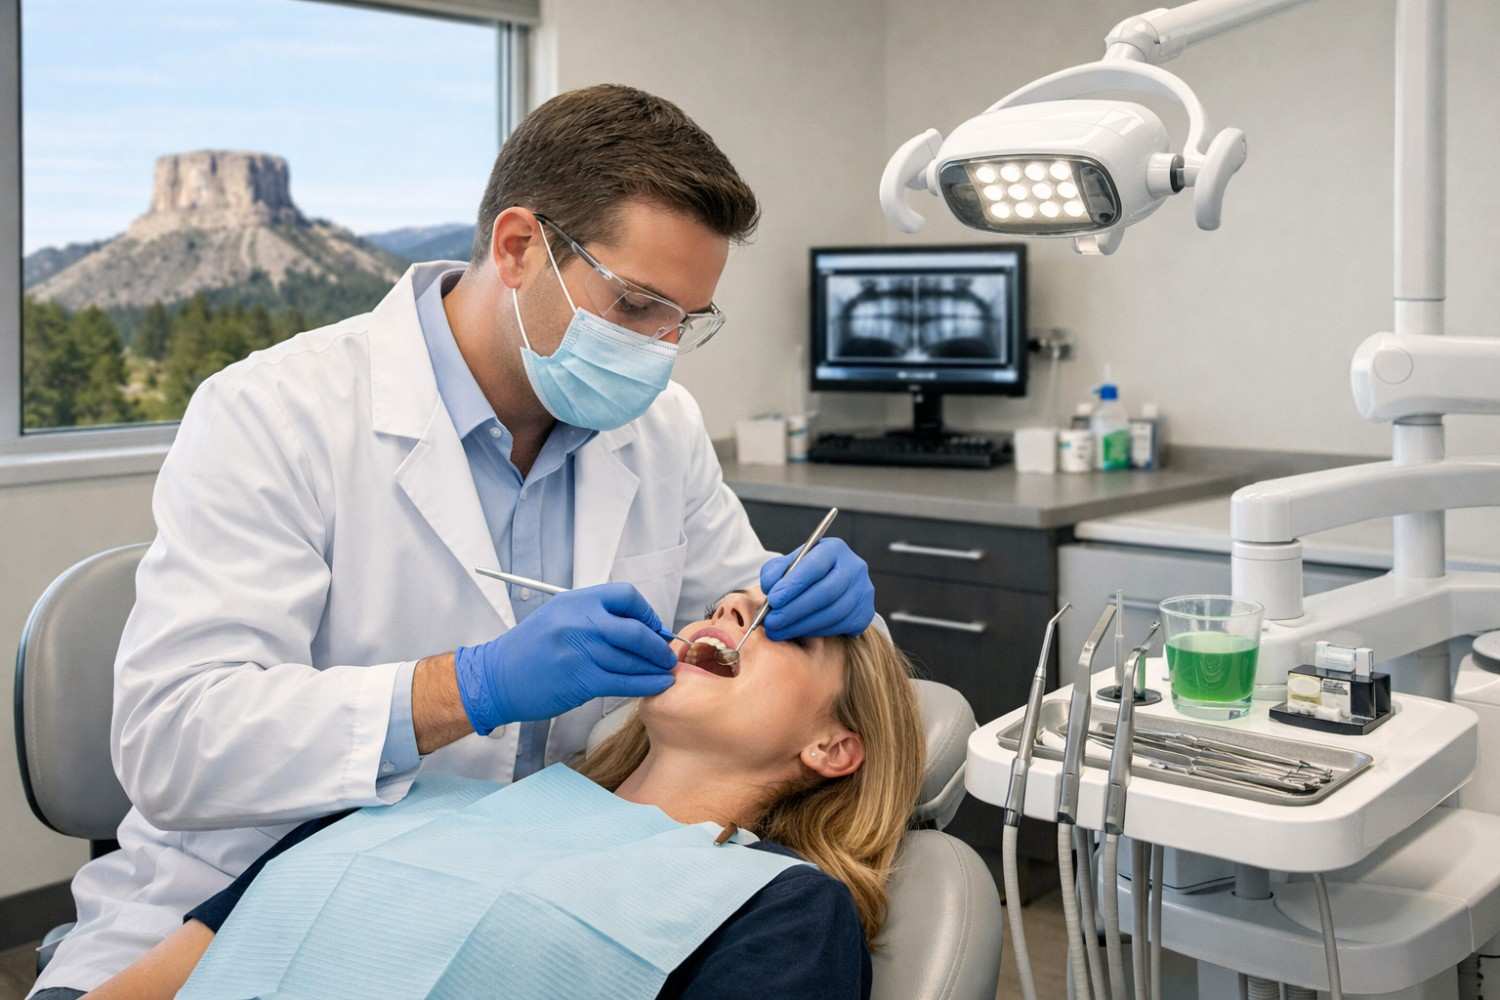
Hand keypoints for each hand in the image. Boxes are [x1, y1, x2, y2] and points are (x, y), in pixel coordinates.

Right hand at [454, 583, 676, 734]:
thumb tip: (637, 625)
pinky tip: (658, 685)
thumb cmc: (529, 649)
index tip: (653, 628)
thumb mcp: (558, 616)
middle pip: (635, 630)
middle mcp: (580, 621)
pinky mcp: (581, 680)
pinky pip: (624, 681)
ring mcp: (581, 651)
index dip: (646, 613)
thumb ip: (593, 615)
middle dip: (657, 645)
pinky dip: (647, 684)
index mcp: (575, 600)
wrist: (496, 678)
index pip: (626, 596)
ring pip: (632, 659)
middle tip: (666, 654)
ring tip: (667, 671)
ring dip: (655, 667)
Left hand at [758, 537, 875, 640]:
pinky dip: (815, 632)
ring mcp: (863, 590)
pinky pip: (840, 626)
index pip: (814, 566)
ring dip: (802, 625)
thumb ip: (775, 572)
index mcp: (834, 549)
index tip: (773, 600)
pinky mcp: (865, 612)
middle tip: (771, 621)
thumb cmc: (804, 573)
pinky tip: (798, 631)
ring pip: (833, 613)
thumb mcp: (787, 565)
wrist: (829, 584)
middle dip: (794, 610)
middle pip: (826, 592)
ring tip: (778, 630)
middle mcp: (854, 567)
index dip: (793, 585)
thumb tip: (771, 588)